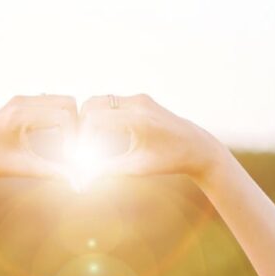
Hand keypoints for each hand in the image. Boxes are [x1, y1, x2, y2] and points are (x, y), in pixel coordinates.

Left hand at [0, 94, 78, 189]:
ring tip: (66, 146)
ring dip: (69, 121)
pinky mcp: (19, 102)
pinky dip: (58, 117)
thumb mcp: (25, 168)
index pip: (65, 117)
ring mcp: (20, 99)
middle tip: (74, 149)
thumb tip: (80, 186)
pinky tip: (55, 139)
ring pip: (61, 100)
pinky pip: (50, 102)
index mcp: (20, 115)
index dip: (74, 138)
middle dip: (76, 125)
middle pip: (68, 102)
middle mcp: (21, 101)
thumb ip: (54, 173)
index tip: (72, 158)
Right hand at [77, 94, 232, 182]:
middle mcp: (138, 103)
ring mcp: (139, 98)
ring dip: (90, 119)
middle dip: (81, 124)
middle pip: (92, 104)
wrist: (197, 147)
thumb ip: (107, 169)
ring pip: (100, 101)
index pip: (94, 120)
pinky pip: (111, 103)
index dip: (80, 136)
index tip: (76, 153)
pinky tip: (102, 138)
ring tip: (88, 143)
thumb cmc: (169, 161)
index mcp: (139, 120)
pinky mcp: (140, 99)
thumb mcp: (137, 168)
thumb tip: (82, 177)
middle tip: (78, 145)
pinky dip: (101, 116)